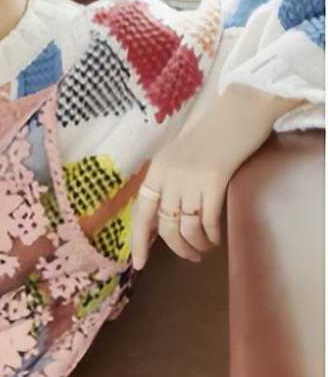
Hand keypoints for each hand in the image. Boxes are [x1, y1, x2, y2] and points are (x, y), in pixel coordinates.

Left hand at [131, 85, 304, 269]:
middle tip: (190, 256)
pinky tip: (217, 237)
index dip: (138, 240)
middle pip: (166, 225)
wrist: (238, 112)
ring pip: (187, 227)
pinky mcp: (215, 180)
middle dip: (177, 248)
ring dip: (196, 244)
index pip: (142, 211)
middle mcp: (169, 175)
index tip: (138, 264)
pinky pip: (209, 220)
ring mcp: (191, 177)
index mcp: (157, 169)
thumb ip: (170, 181)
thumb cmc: (211, 136)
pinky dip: (212, 235)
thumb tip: (166, 216)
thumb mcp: (180, 156)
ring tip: (205, 247)